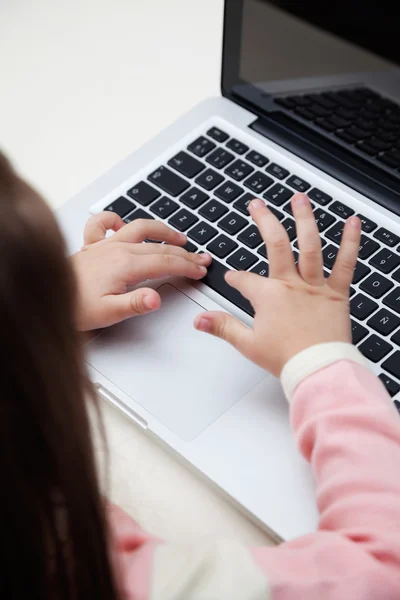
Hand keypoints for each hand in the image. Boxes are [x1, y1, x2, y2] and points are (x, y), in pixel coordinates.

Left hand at [71, 212, 210, 330]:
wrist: (46, 296)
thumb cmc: (76, 307)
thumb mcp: (108, 313)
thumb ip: (135, 304)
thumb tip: (156, 299)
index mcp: (125, 265)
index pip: (166, 262)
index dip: (187, 266)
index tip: (201, 270)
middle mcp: (117, 249)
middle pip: (159, 247)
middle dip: (184, 253)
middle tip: (201, 259)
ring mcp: (105, 245)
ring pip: (140, 229)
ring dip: (162, 231)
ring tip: (179, 237)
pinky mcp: (92, 246)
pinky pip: (103, 223)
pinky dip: (115, 220)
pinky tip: (123, 224)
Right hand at [194, 194, 360, 376]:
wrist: (318, 368)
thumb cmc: (287, 358)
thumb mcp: (247, 344)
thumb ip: (222, 327)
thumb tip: (199, 320)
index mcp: (268, 296)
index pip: (244, 280)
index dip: (235, 278)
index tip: (233, 278)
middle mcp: (291, 284)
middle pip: (276, 244)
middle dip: (264, 220)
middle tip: (257, 205)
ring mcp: (315, 286)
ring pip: (310, 245)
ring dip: (304, 219)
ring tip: (299, 199)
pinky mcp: (336, 293)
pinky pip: (345, 264)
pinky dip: (350, 242)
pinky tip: (352, 223)